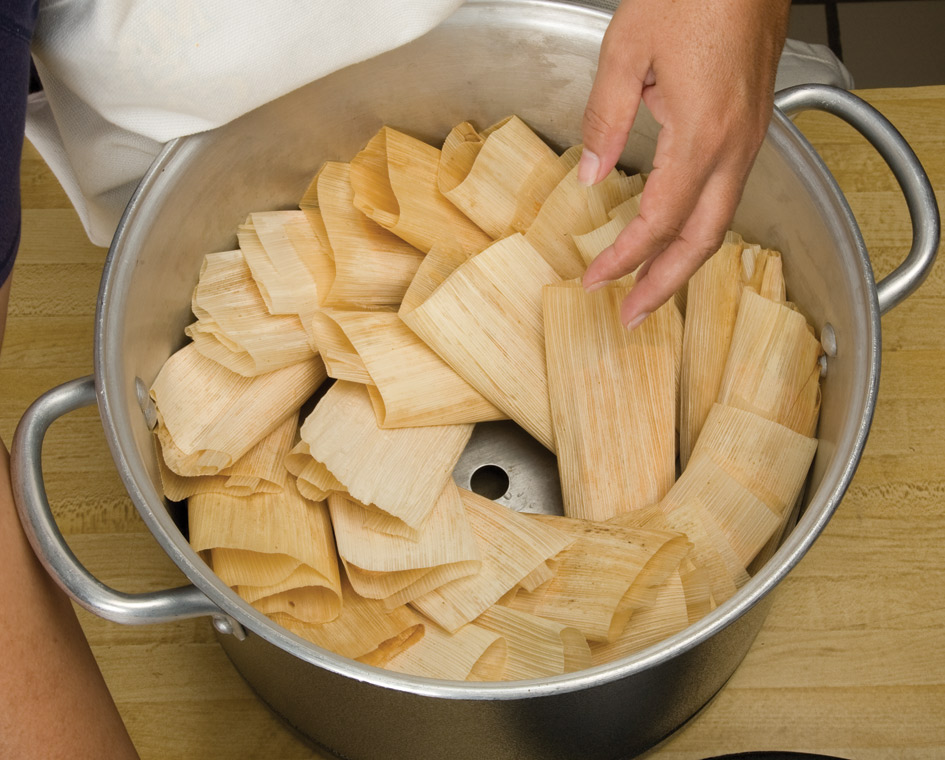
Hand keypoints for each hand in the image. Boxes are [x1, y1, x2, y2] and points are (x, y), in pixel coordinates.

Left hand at [579, 0, 790, 327]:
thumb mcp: (627, 50)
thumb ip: (604, 119)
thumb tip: (591, 176)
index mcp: (702, 134)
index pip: (657, 222)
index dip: (624, 259)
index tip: (595, 281)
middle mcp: (734, 145)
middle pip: (703, 240)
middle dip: (666, 285)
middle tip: (634, 317)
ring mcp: (748, 136)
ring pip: (719, 220)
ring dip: (683, 260)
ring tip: (651, 285)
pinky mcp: (749, 123)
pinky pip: (725, 192)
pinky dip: (697, 225)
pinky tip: (673, 229)